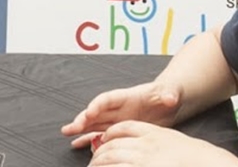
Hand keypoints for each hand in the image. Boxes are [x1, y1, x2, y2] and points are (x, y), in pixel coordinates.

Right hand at [61, 82, 183, 146]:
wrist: (169, 100)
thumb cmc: (168, 94)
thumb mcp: (170, 93)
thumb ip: (168, 94)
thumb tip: (170, 98)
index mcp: (127, 96)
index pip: (108, 99)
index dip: (98, 105)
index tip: (89, 112)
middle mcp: (118, 107)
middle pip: (96, 112)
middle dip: (84, 118)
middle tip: (73, 127)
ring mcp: (116, 118)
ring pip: (94, 123)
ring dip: (81, 127)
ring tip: (67, 133)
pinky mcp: (119, 128)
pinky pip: (100, 133)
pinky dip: (88, 138)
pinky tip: (77, 144)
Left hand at [88, 121, 237, 166]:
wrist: (212, 164)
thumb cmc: (198, 159)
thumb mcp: (175, 144)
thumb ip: (157, 144)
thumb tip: (144, 152)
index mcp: (155, 133)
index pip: (125, 128)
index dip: (111, 134)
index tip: (103, 139)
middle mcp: (146, 145)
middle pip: (113, 144)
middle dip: (99, 154)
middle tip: (93, 162)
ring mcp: (143, 159)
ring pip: (110, 158)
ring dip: (97, 164)